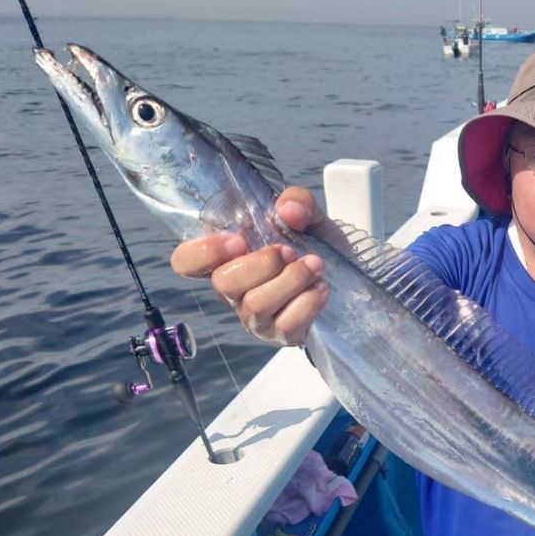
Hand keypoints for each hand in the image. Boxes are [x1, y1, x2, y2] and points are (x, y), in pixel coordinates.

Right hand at [169, 186, 329, 345]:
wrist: (348, 275)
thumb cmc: (314, 245)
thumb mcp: (308, 215)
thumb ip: (298, 201)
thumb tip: (288, 210)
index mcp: (227, 257)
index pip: (186, 262)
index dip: (203, 252)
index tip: (238, 240)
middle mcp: (234, 291)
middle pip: (224, 283)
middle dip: (264, 263)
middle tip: (290, 251)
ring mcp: (255, 317)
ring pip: (257, 304)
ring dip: (293, 279)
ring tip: (315, 265)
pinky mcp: (281, 334)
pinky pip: (286, 324)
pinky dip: (308, 302)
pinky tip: (321, 287)